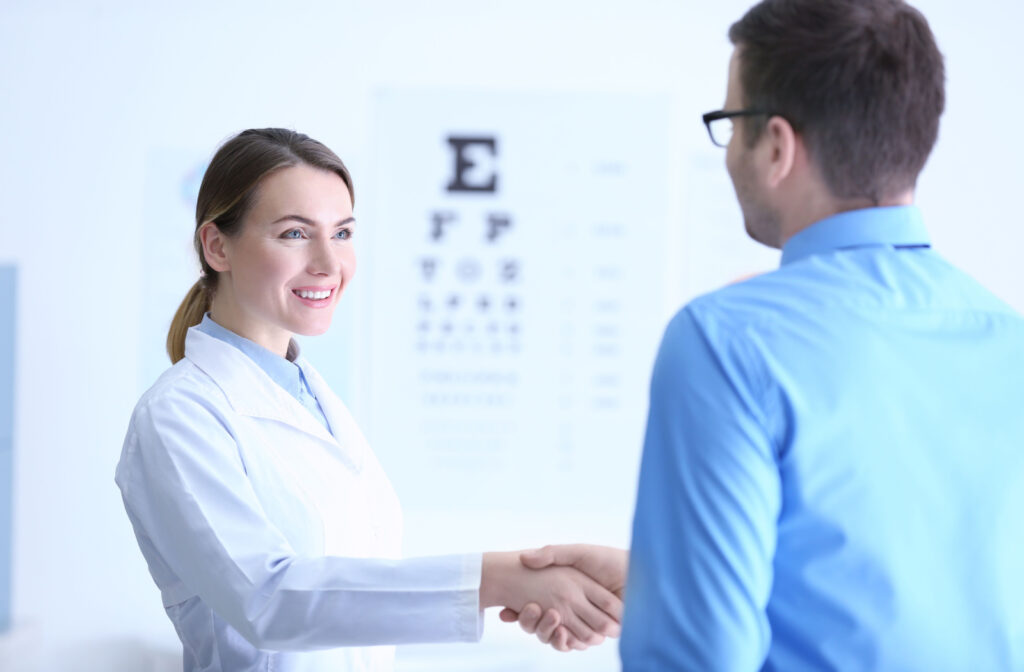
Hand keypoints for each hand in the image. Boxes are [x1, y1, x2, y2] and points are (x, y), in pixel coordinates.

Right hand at [498, 544, 628, 650]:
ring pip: (554, 635)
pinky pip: (574, 643)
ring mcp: (583, 621)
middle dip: (527, 622)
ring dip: (543, 632)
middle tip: (512, 616)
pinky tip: (559, 633)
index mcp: (566, 589)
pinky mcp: (595, 633)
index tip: (504, 611)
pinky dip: (564, 641)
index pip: (535, 606)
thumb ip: (552, 554)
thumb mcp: (578, 552)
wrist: (640, 575)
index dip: (520, 610)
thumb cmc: (609, 560)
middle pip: (540, 623)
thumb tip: (524, 558)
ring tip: (540, 622)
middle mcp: (572, 607)